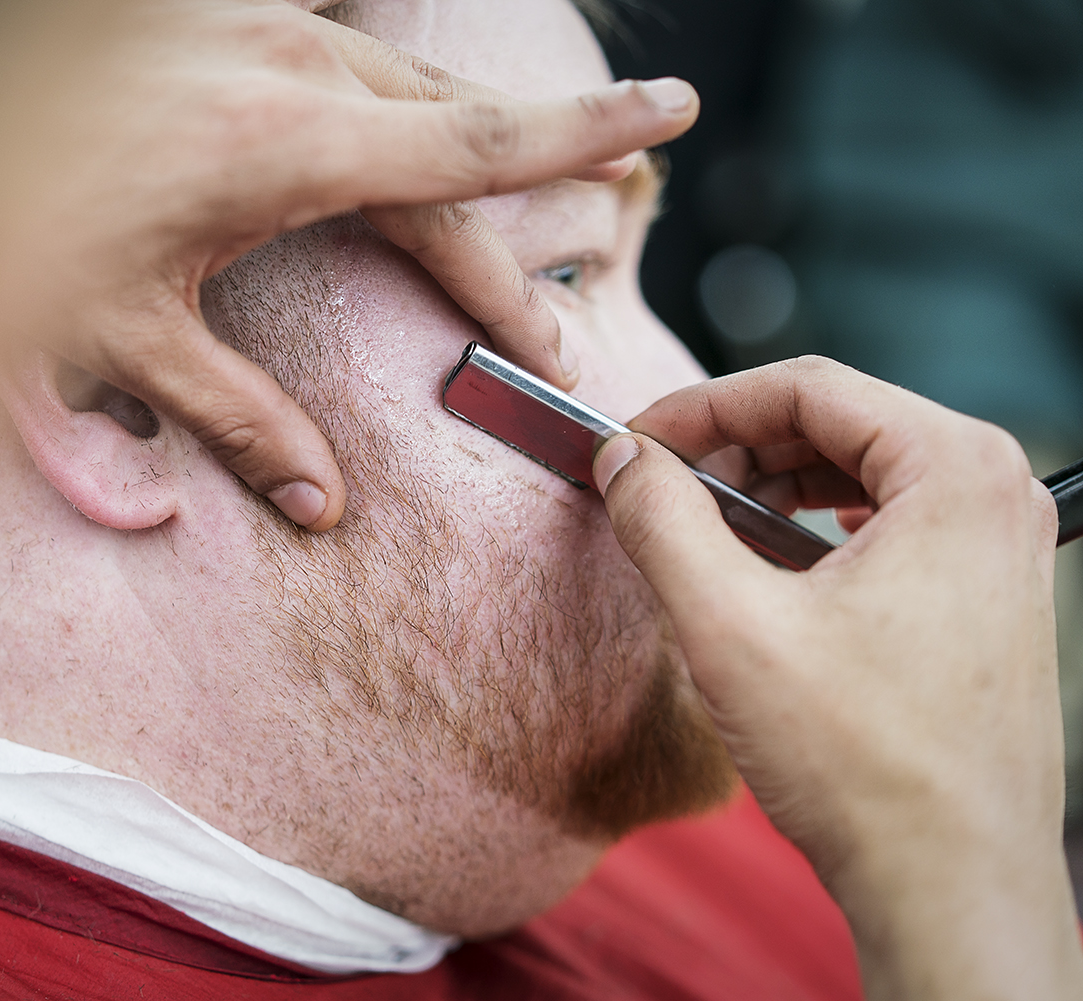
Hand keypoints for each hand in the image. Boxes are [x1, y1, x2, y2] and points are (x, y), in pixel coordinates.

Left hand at [14, 0, 697, 529]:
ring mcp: (253, 27)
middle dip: (509, 232)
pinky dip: (387, 115)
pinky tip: (384, 155)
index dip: (586, 133)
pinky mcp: (221, 19)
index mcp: (288, 142)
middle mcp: (289, 64)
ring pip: (402, 91)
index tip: (674, 108)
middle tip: (536, 332)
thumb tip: (324, 508)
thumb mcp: (120, 340)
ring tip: (486, 240)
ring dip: (457, 164)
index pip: (476, 148)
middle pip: (451, 142)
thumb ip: (236, 420)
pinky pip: (341, 59)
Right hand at [591, 357, 1082, 1000]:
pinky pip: (888, 523)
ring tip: (699, 527)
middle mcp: (995, 493)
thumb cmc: (866, 764)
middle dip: (734, 446)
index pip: (808, 387)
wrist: (949, 883)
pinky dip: (812, 529)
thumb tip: (622, 459)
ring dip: (768, 486)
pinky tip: (758, 568)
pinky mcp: (985, 594)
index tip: (638, 442)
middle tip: (658, 487)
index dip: (703, 406)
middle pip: (837, 422)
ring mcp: (999, 546)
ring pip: (860, 471)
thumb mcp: (729, 625)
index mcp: (955, 471)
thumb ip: (663, 520)